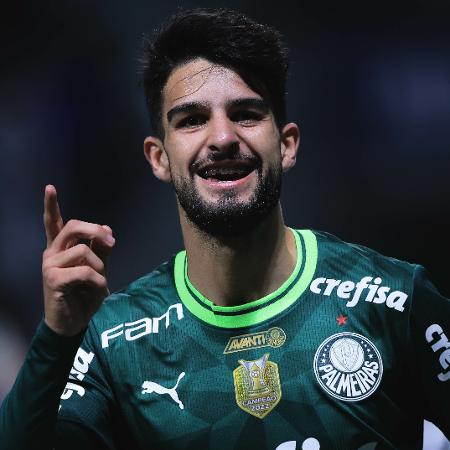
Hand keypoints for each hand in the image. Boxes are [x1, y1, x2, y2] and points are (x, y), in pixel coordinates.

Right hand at [42, 185, 114, 335]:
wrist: (73, 321)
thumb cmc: (84, 294)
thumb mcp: (98, 269)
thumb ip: (101, 250)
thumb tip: (107, 228)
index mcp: (61, 247)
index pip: (53, 222)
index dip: (51, 205)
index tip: (49, 187)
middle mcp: (52, 252)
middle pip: (74, 227)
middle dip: (96, 230)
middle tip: (112, 242)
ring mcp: (50, 265)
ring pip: (83, 250)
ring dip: (100, 265)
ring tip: (99, 280)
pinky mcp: (54, 280)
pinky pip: (84, 271)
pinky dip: (98, 280)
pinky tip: (98, 289)